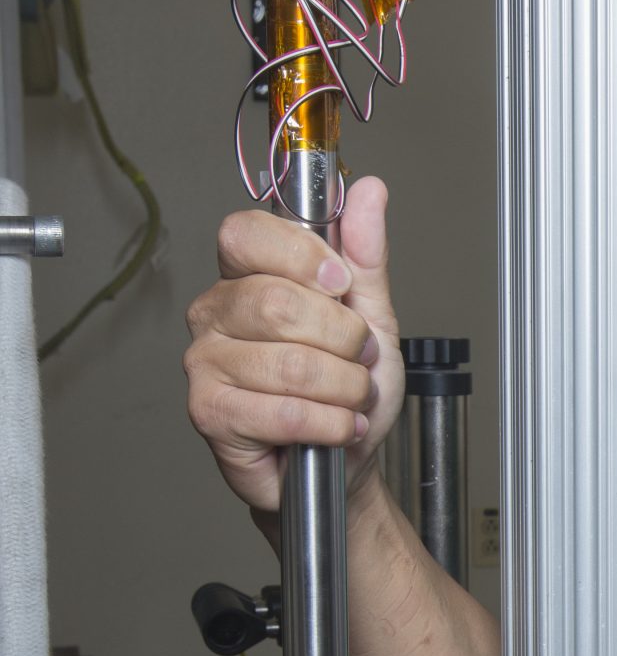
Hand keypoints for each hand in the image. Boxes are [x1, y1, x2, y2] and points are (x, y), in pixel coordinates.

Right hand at [184, 173, 403, 515]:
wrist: (343, 464)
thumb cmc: (347, 390)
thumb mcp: (370, 316)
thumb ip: (365, 255)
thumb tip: (368, 191)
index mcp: (246, 275)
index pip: (248, 234)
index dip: (303, 256)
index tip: (341, 285)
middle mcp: (215, 312)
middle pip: (278, 302)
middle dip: (343, 338)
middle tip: (357, 358)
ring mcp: (206, 363)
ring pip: (290, 362)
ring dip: (343, 388)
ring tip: (348, 398)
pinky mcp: (209, 413)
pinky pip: (283, 410)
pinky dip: (329, 423)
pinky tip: (336, 427)